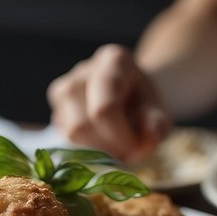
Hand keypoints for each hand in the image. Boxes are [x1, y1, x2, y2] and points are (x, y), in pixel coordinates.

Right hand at [46, 44, 170, 162]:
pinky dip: (84, 150)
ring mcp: (63, 89)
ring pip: (69, 133)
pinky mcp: (56, 110)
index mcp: (113, 61)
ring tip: (114, 149)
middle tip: (126, 154)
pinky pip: (64, 139)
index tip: (136, 150)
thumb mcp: (159, 112)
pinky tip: (101, 145)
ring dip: (94, 151)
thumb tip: (145, 143)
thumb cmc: (144, 102)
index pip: (105, 107)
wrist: (131, 92)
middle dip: (105, 148)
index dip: (120, 137)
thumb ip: (156, 127)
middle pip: (81, 123)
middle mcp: (82, 71)